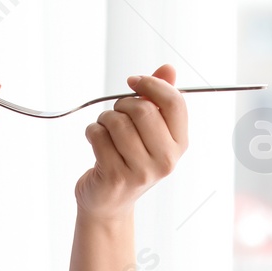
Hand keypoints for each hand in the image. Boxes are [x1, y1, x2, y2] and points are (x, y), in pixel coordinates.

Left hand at [77, 62, 189, 222]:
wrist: (110, 201)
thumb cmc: (130, 160)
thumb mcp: (150, 131)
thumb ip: (158, 99)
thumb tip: (168, 68)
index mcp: (180, 144)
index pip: (175, 103)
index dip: (151, 84)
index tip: (134, 82)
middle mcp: (166, 160)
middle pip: (143, 110)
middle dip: (122, 104)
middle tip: (116, 113)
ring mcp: (141, 171)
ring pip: (117, 122)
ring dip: (104, 119)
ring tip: (105, 129)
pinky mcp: (115, 177)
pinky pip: (98, 135)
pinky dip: (91, 131)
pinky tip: (96, 141)